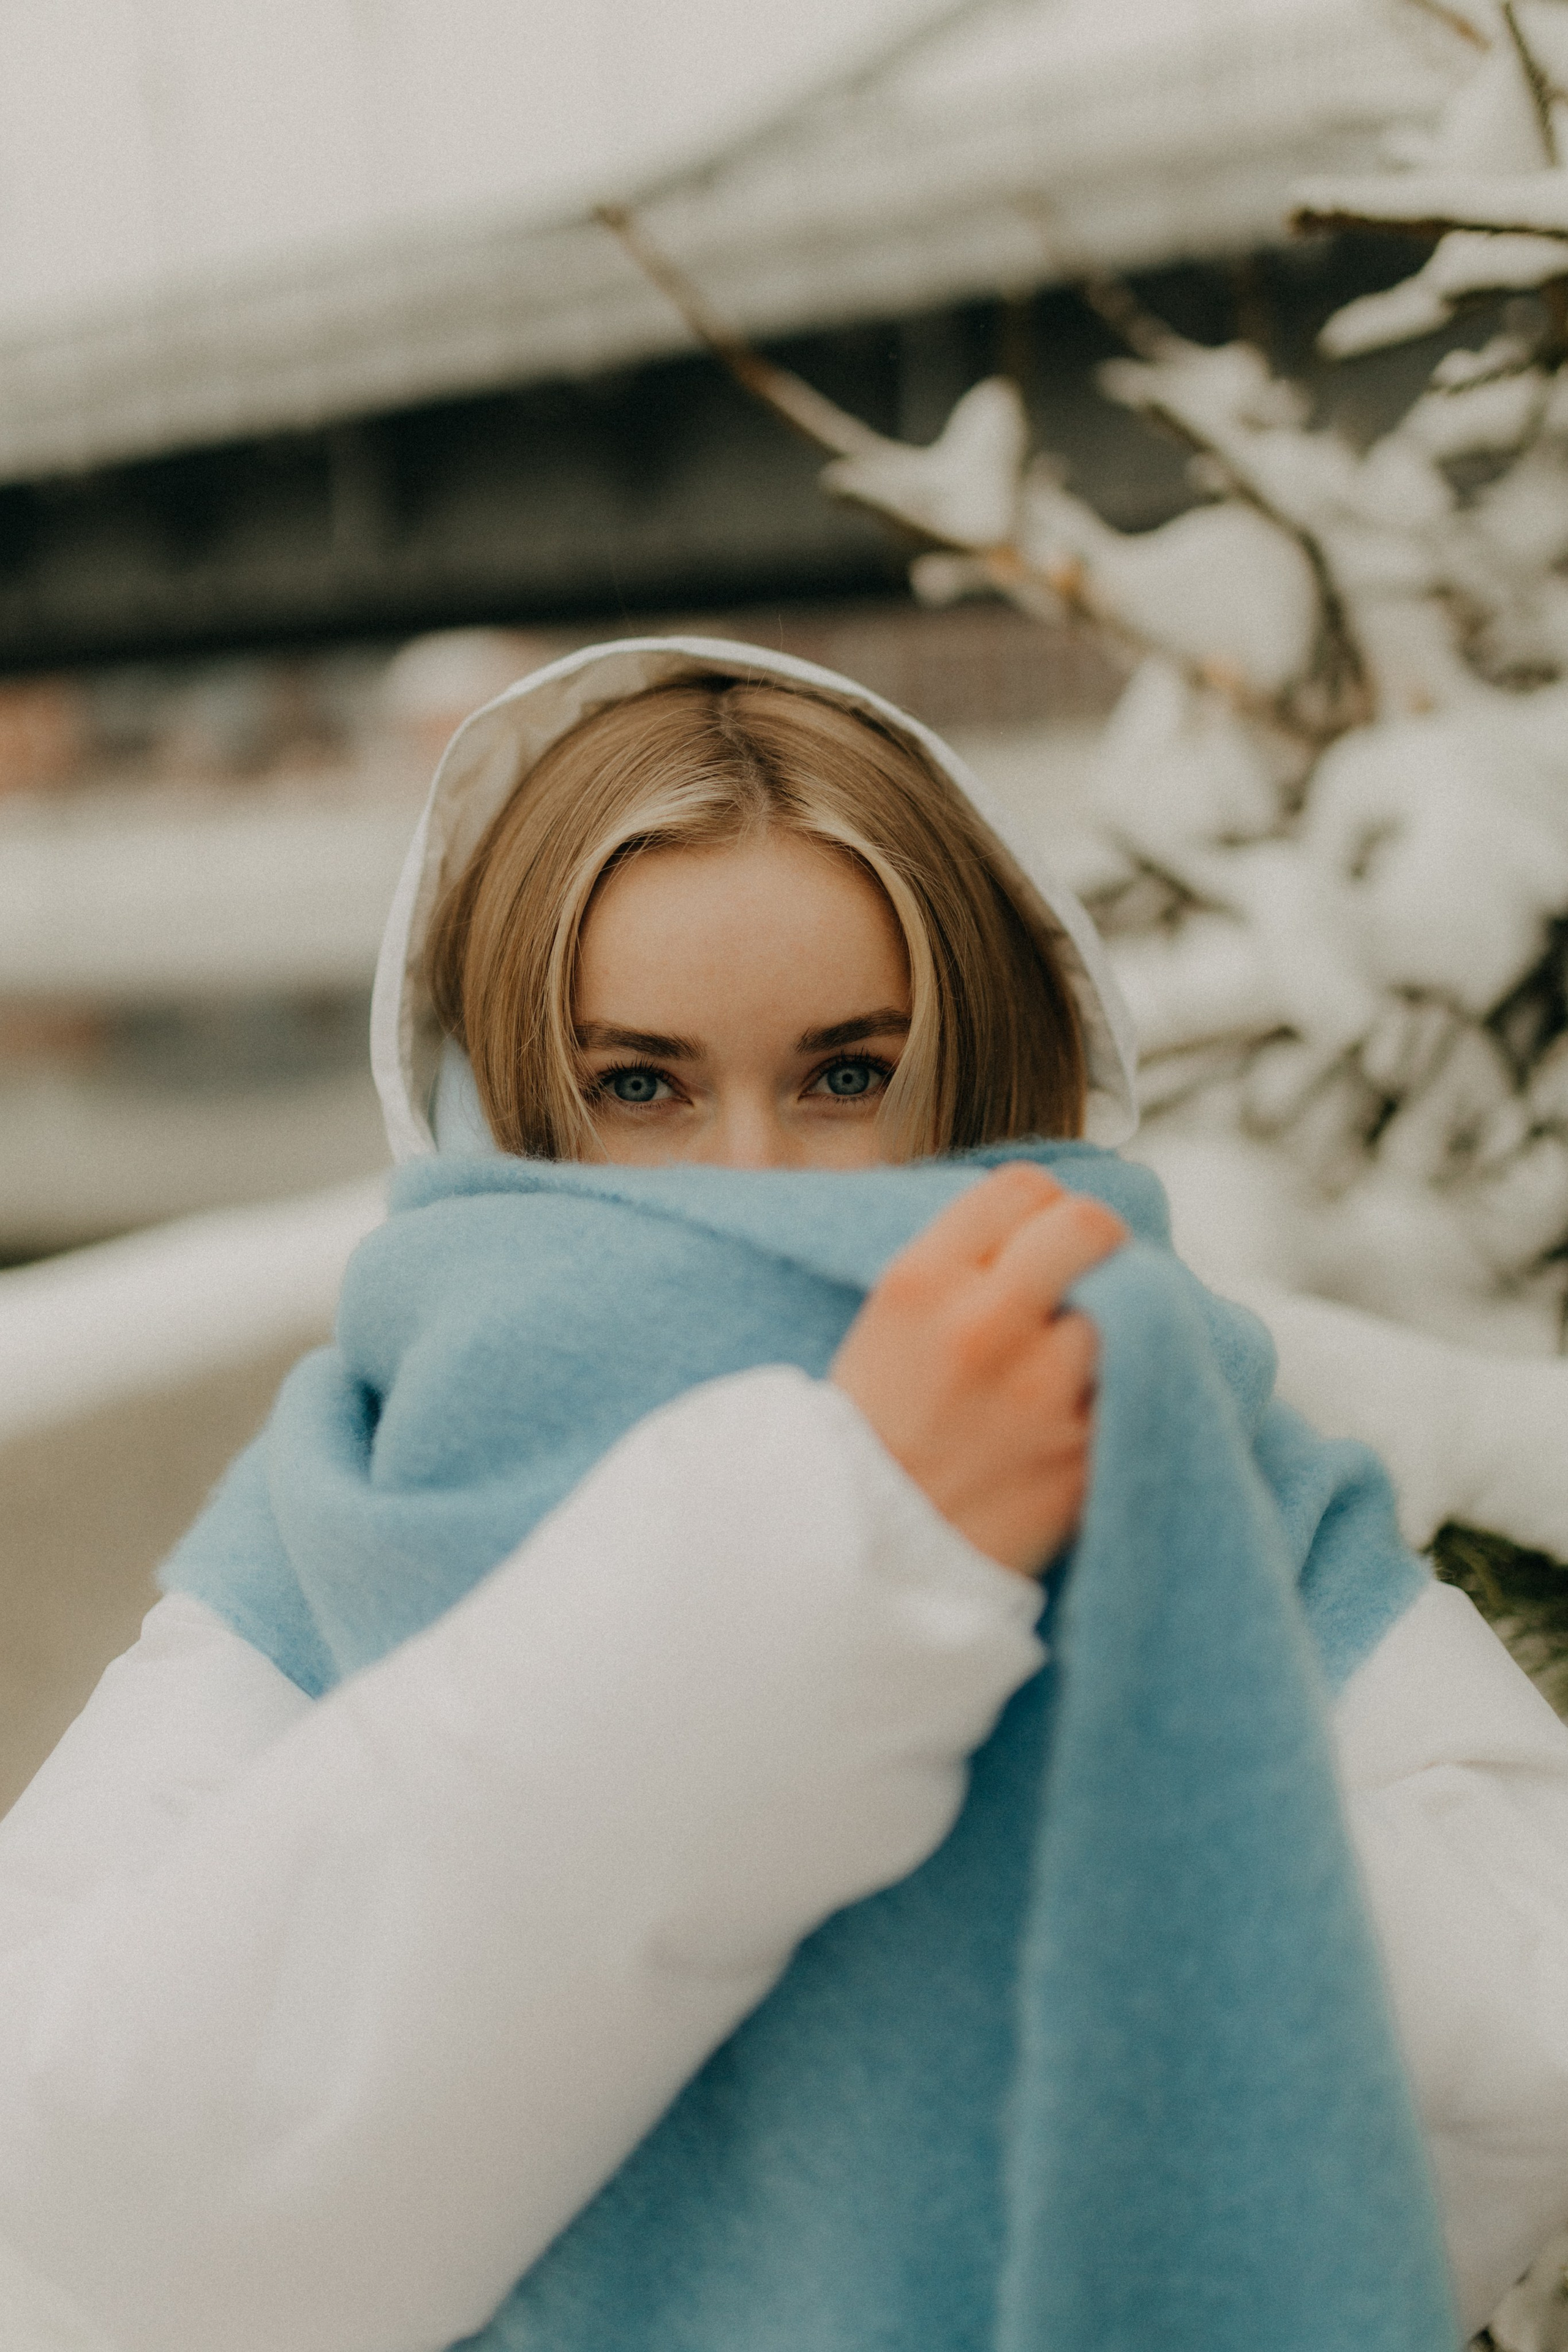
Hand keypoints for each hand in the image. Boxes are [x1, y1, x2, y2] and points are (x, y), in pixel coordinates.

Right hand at [830, 1164, 1125, 1575]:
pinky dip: (1126, 1390)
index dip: (1039, 1209)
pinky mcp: (1084, 1460)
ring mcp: (1043, 1397)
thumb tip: (1042, 1222)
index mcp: (920, 1284)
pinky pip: (1137, 1390)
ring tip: (1088, 1350)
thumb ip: (958, 1268)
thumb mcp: (884, 1325)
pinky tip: (1091, 1406)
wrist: (859, 1563)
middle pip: (1091, 1227)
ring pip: (1131, 1308)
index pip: (1022, 1188)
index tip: (1038, 1237)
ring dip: (1119, 1321)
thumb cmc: (870, 1439)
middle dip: (1098, 1244)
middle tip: (1088, 1275)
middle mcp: (984, 1327)